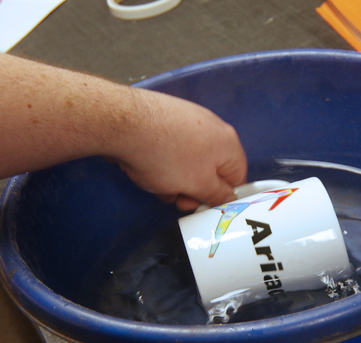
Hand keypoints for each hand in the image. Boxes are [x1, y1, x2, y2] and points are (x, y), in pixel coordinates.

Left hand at [111, 90, 247, 210]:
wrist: (123, 123)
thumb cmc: (166, 156)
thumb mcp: (197, 186)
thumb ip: (218, 196)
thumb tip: (229, 199)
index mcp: (228, 142)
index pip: (237, 178)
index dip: (221, 197)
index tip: (201, 205)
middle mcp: (212, 127)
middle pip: (211, 170)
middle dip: (193, 190)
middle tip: (176, 199)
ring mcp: (188, 120)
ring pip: (189, 163)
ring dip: (176, 180)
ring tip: (156, 183)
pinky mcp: (166, 118)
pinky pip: (172, 149)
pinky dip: (163, 163)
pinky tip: (147, 168)